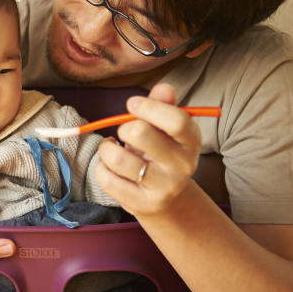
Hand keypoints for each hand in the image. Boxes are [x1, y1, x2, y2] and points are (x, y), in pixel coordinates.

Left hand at [94, 83, 202, 217]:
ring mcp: (163, 188)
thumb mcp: (166, 130)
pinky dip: (101, 168)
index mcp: (191, 141)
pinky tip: (110, 166)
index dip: (149, 107)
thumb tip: (164, 87)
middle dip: (124, 127)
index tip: (132, 104)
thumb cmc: (161, 153)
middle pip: (141, 134)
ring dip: (107, 148)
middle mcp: (182, 166)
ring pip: (117, 158)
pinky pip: (107, 178)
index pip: (177, 121)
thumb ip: (164, 106)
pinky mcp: (142, 204)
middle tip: (125, 132)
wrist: (167, 199)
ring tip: (112, 147)